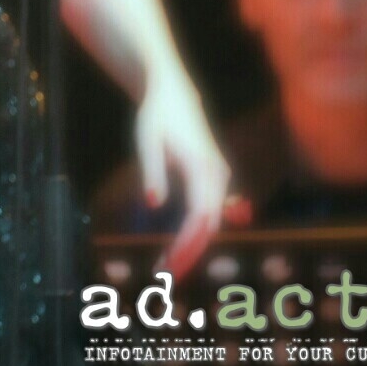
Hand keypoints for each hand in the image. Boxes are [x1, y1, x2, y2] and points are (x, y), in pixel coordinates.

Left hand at [136, 78, 230, 279]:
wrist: (172, 92)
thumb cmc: (155, 115)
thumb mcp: (146, 140)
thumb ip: (152, 172)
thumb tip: (154, 204)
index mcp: (201, 166)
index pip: (200, 216)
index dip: (187, 244)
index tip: (170, 263)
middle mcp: (217, 174)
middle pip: (210, 225)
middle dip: (190, 252)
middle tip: (164, 273)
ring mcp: (219, 176)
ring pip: (212, 221)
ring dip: (193, 245)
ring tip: (168, 265)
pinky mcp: (215, 177)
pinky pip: (210, 211)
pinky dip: (197, 232)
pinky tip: (180, 247)